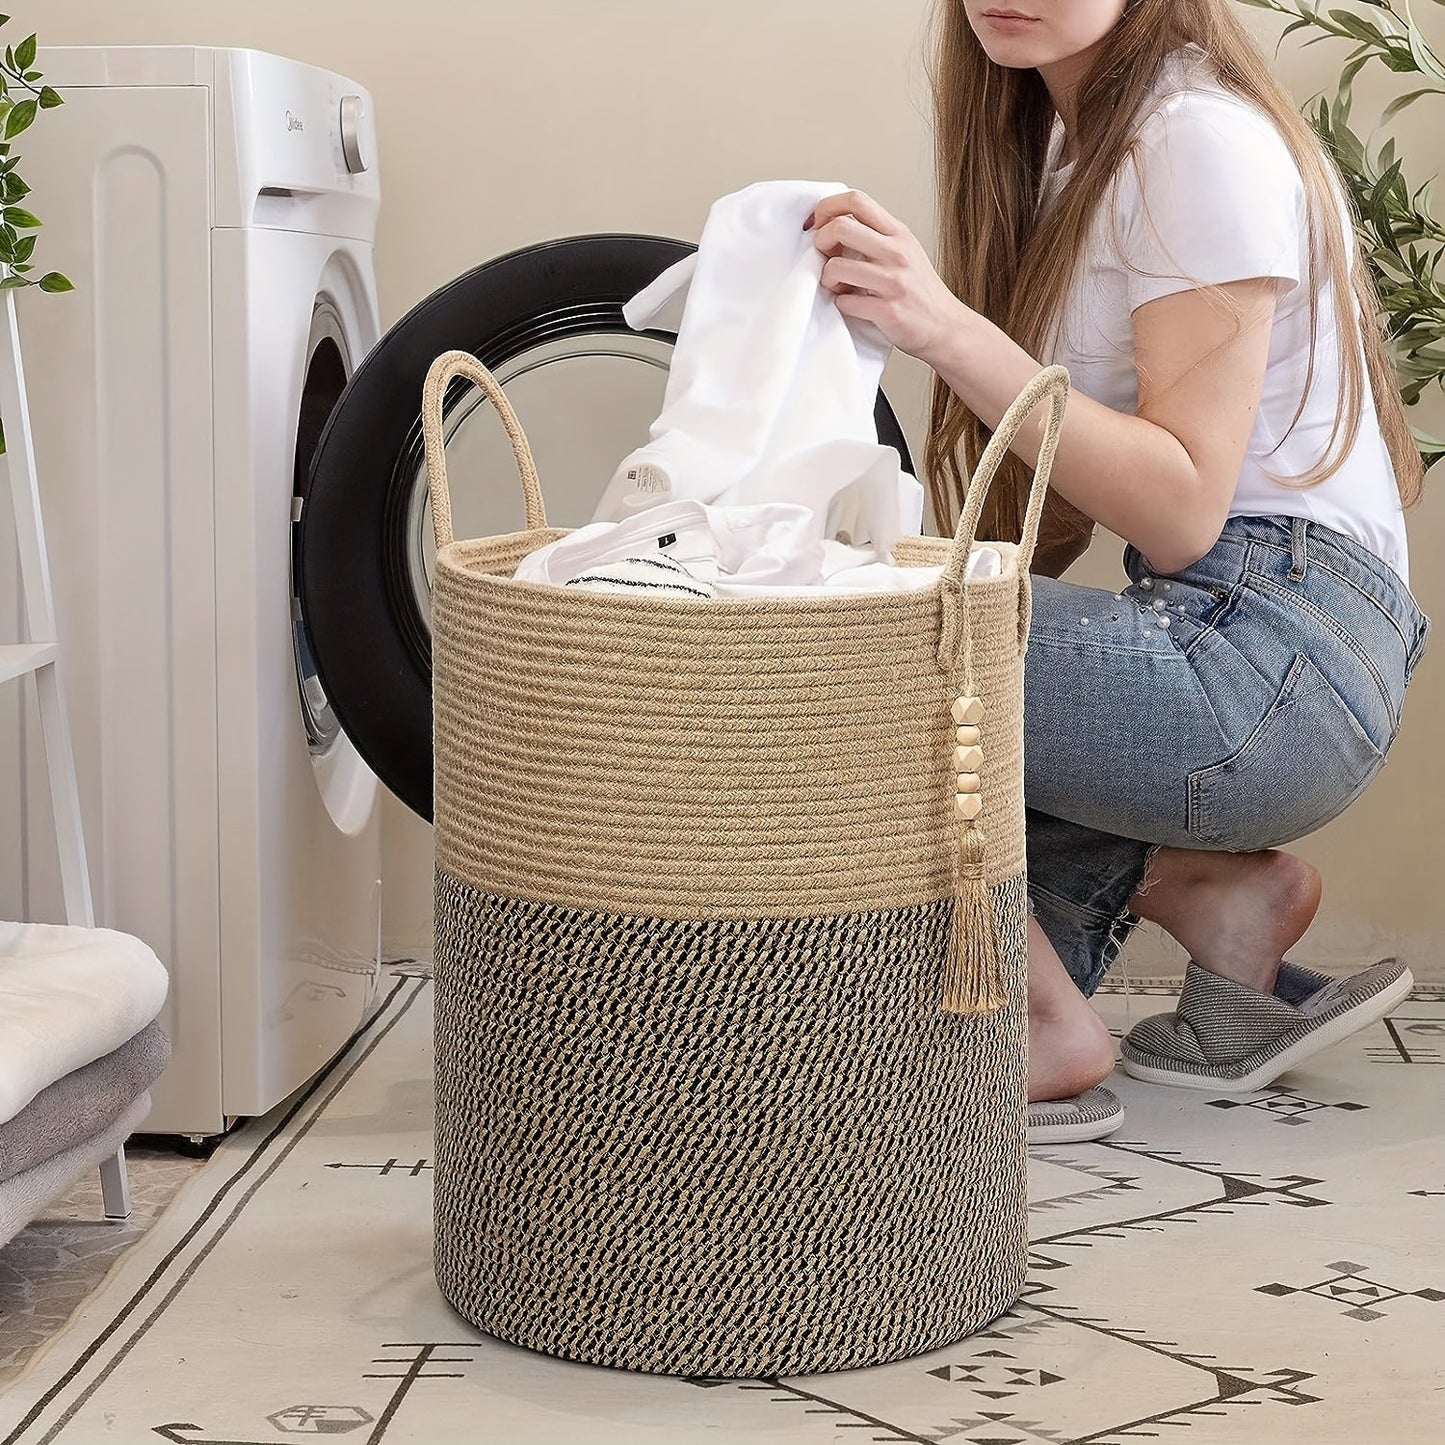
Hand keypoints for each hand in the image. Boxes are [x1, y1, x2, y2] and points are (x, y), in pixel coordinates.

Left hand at [805, 189, 964, 365]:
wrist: (947, 328)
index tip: (818, 223)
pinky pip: (845, 302)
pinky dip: (841, 305)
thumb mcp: (905, 252)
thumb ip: (876, 238)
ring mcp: (893, 282)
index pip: (857, 200)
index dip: (827, 207)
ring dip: (827, 279)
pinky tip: (852, 306)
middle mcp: (896, 252)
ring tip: (837, 287)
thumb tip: (834, 228)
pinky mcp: (888, 311)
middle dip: (820, 241)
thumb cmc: (921, 293)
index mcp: (898, 234)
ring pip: (836, 267)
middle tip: (823, 257)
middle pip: (840, 227)